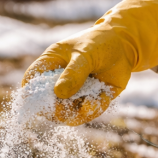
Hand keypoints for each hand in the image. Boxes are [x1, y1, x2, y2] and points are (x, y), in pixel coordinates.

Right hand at [22, 0, 157, 125]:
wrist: (125, 46)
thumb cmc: (98, 43)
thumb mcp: (85, 54)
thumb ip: (73, 72)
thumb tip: (59, 93)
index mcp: (50, 65)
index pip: (32, 83)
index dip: (31, 95)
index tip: (41, 102)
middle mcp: (58, 82)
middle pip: (48, 105)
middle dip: (58, 110)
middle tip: (70, 107)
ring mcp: (74, 94)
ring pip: (67, 115)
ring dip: (78, 113)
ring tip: (90, 102)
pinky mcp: (90, 102)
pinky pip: (87, 114)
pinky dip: (94, 109)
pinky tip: (101, 97)